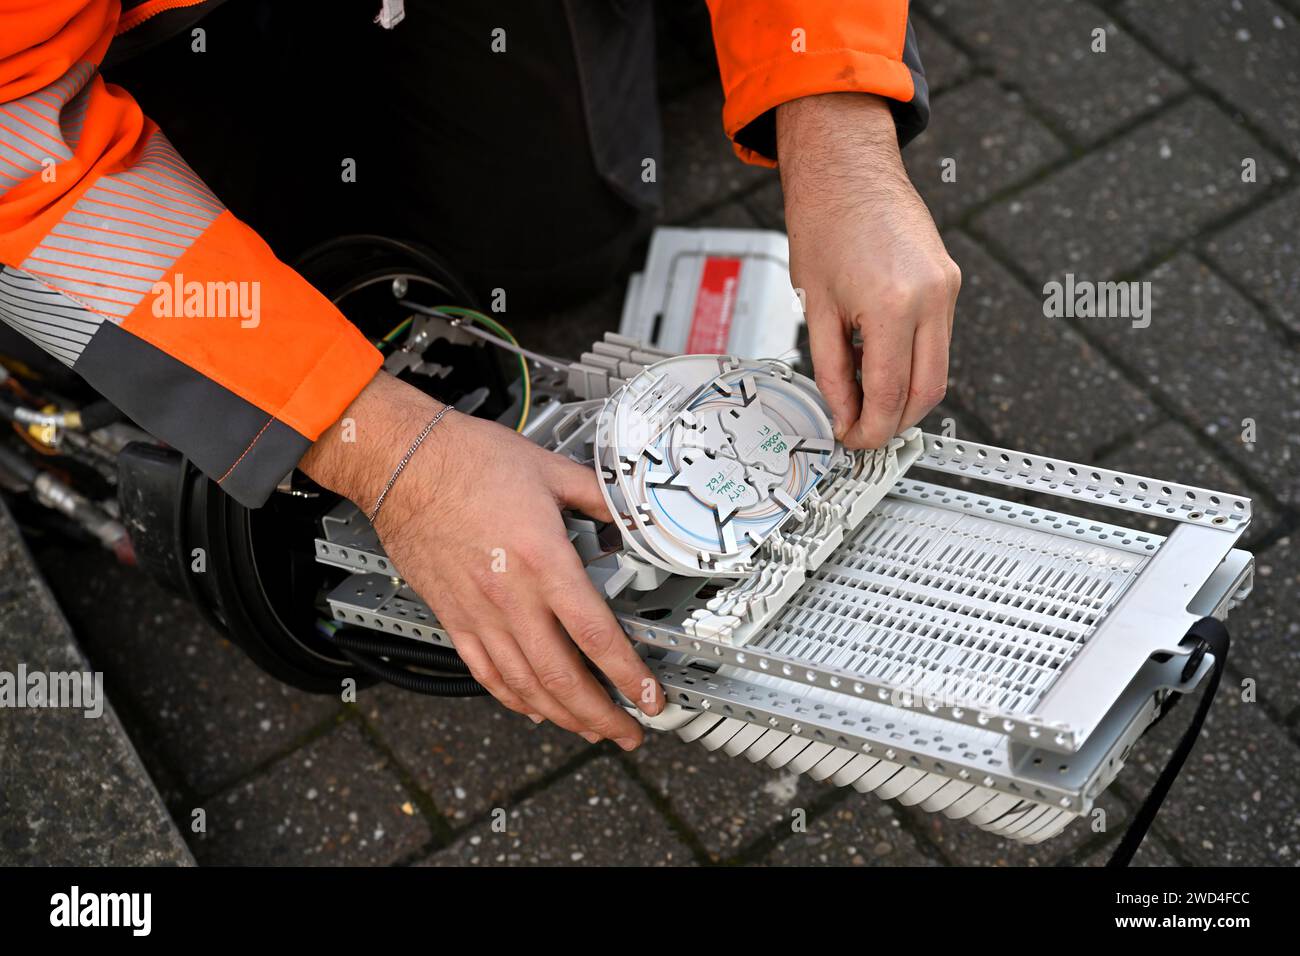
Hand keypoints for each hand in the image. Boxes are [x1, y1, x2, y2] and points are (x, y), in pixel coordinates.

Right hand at [300, 372, 662, 748]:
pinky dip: (513, 698)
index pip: (595, 635)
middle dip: (602, 715)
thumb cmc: (470, 459)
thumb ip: (597, 496)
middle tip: (628, 732)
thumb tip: (629, 513)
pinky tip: (534, 709)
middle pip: (562, 676)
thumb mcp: (550, 469)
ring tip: (592, 731)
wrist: (403, 463)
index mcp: (544, 560)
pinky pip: (485, 671)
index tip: (649, 696)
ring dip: (563, 716)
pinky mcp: (452, 617)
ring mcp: (478, 613)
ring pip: (525, 684)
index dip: (628, 675)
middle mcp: (512, 596)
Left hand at [777, 92, 959, 447]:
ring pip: (938, 368)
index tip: (852, 438)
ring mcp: (947, 287)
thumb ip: (831, 369)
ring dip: (907, 393)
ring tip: (866, 397)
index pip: (891, 395)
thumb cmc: (824, 220)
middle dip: (896, 421)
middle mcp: (931, 297)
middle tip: (862, 429)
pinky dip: (912, 360)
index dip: (871, 429)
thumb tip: (843, 413)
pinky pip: (937, 338)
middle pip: (928, 391)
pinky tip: (880, 360)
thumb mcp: (814, 306)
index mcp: (892, 305)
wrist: (847, 164)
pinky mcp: (949, 279)